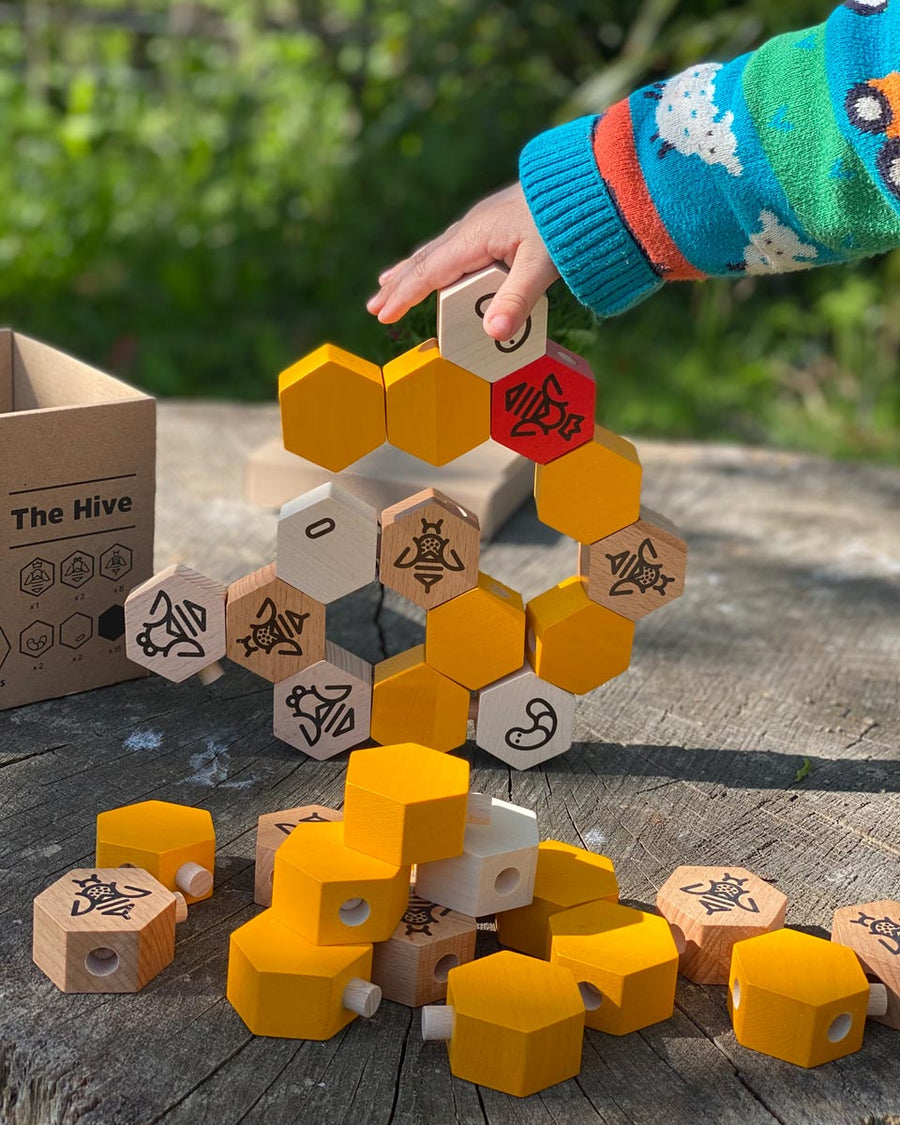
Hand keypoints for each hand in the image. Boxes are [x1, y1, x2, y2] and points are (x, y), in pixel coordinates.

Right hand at [367, 182, 558, 341]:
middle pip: (425, 260)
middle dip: (398, 285)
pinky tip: (441, 262)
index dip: (404, 296)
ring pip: (437, 251)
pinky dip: (435, 259)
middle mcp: (471, 229)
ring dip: (412, 270)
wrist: (584, 181)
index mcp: (474, 239)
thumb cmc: (564, 224)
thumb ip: (517, 300)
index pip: (429, 273)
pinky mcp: (495, 221)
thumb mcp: (542, 266)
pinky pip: (453, 244)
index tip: (383, 315)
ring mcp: (482, 223)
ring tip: (390, 283)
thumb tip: (493, 334)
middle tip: (374, 306)